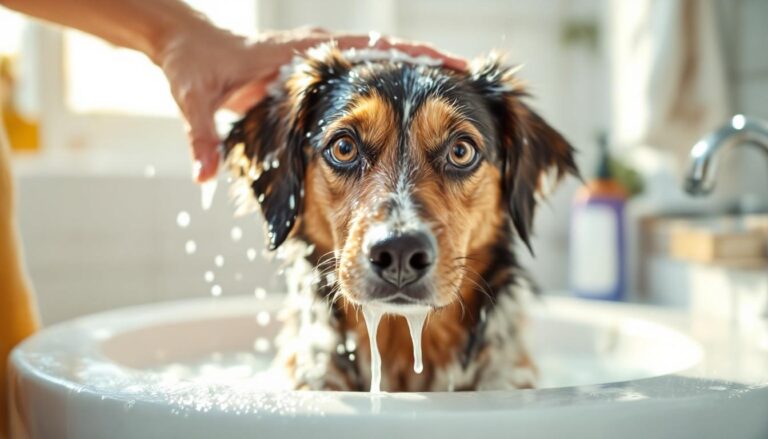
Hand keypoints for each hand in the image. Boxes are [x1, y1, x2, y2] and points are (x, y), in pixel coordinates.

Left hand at [155, 26, 465, 181]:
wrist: (185, 45)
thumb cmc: (193, 66)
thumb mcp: (196, 98)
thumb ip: (203, 137)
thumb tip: (205, 177)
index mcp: (298, 55)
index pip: (368, 49)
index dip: (413, 58)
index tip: (455, 67)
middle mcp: (316, 50)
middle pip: (385, 52)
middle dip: (427, 64)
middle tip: (470, 78)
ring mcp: (320, 60)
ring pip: (379, 60)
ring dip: (412, 74)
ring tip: (450, 96)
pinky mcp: (318, 68)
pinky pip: (365, 75)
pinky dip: (391, 85)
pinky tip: (408, 108)